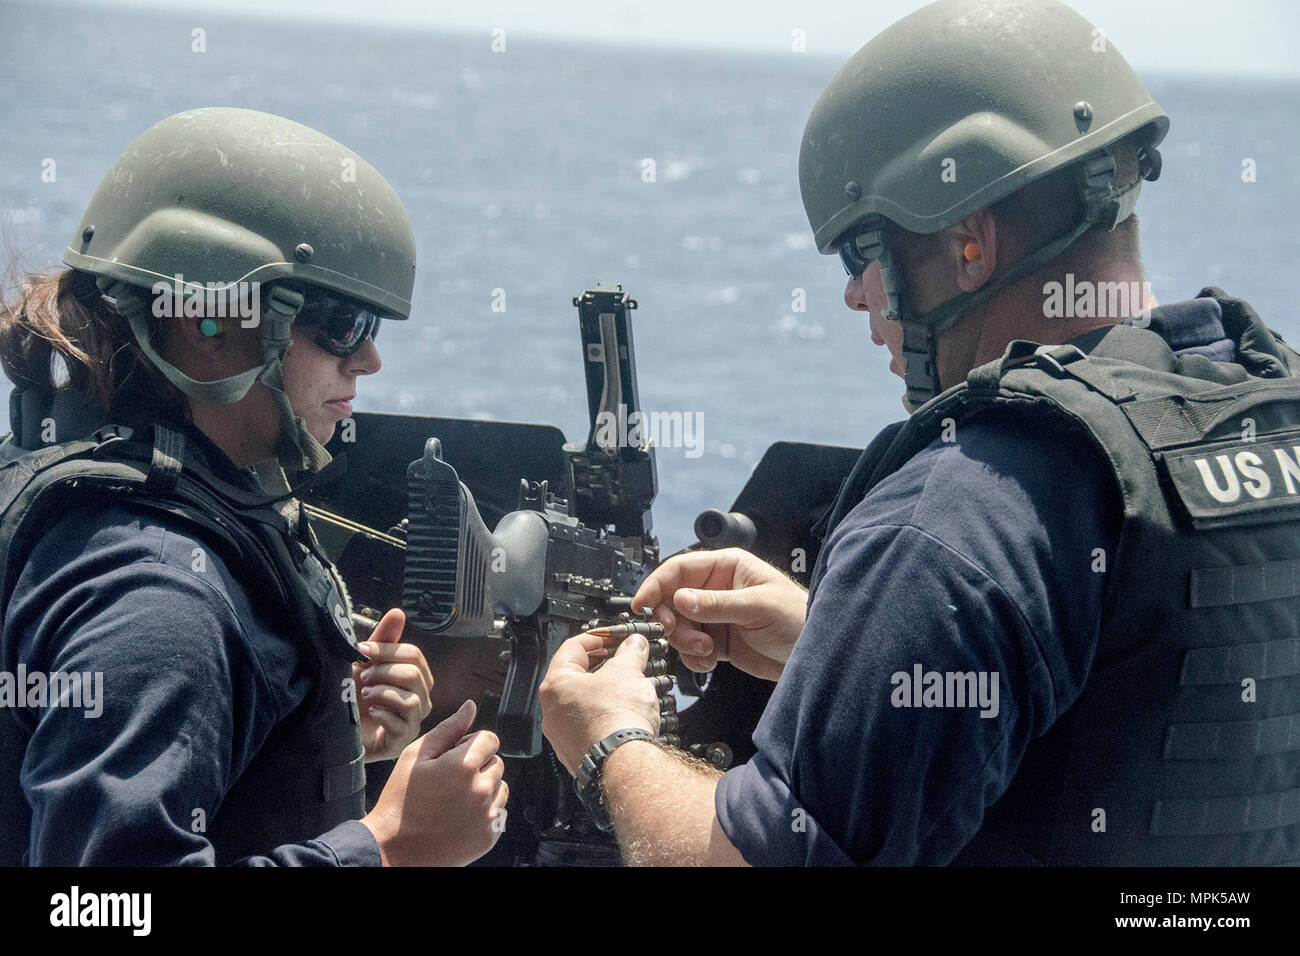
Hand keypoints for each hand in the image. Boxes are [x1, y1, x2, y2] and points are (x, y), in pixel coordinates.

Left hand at [353, 608, 432, 761]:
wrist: (334, 730)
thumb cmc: (352, 696)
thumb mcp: (365, 664)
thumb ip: (383, 640)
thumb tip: (398, 613)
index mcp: (415, 677)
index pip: (414, 655)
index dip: (387, 650)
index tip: (361, 651)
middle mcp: (420, 699)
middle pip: (414, 674)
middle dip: (383, 672)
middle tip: (362, 678)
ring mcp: (413, 722)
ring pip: (412, 699)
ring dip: (382, 692)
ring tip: (364, 695)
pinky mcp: (401, 742)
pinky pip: (402, 723)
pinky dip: (383, 713)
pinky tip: (370, 711)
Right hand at [361, 699, 507, 865]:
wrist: (394, 850)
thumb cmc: (401, 801)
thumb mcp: (416, 757)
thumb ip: (448, 729)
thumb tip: (470, 707)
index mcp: (463, 766)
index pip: (490, 739)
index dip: (471, 744)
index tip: (454, 757)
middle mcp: (481, 789)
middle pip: (496, 762)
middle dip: (478, 766)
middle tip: (449, 781)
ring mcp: (487, 815)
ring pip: (500, 787)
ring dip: (483, 788)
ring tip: (453, 799)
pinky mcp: (489, 835)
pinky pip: (498, 812)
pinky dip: (484, 811)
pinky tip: (459, 816)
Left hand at [539, 631, 660, 774]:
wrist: (623, 763)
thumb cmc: (616, 720)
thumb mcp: (627, 672)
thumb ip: (630, 652)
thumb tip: (633, 644)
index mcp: (555, 685)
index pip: (573, 647)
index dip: (599, 637)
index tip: (616, 636)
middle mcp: (553, 712)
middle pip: (578, 676)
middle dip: (605, 664)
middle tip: (626, 658)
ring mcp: (564, 736)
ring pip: (586, 703)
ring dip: (608, 690)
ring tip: (631, 684)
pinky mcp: (579, 753)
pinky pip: (591, 726)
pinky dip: (608, 715)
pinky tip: (627, 712)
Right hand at [632, 548, 806, 680]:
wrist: (814, 654)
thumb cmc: (797, 617)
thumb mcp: (756, 606)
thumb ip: (717, 603)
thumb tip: (681, 599)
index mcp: (726, 567)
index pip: (679, 569)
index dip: (656, 585)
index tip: (642, 605)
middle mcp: (716, 588)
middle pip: (671, 599)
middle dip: (671, 620)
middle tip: (678, 634)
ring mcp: (715, 616)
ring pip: (678, 626)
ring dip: (685, 642)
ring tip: (706, 651)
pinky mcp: (717, 641)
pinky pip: (690, 648)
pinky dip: (693, 658)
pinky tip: (709, 663)